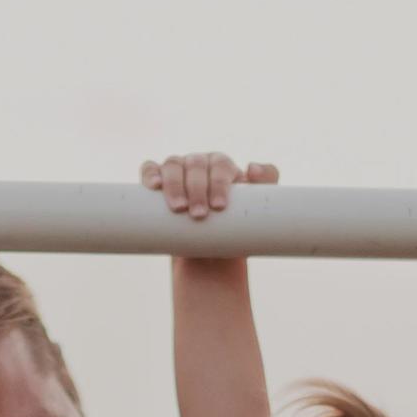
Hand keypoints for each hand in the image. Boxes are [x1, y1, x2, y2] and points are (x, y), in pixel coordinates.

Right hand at [140, 152, 279, 221]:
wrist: (208, 252)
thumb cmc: (233, 228)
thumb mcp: (256, 210)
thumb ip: (267, 184)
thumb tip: (251, 167)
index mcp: (221, 166)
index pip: (220, 166)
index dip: (219, 183)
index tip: (220, 207)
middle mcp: (198, 163)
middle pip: (195, 165)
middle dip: (197, 189)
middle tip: (199, 215)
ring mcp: (176, 170)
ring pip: (172, 165)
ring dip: (174, 184)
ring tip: (178, 208)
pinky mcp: (156, 181)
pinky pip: (149, 169)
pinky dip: (150, 174)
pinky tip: (153, 186)